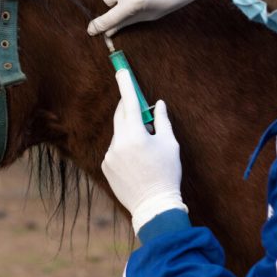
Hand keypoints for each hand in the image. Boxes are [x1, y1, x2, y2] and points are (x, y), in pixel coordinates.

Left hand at [101, 70, 187, 234]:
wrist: (153, 206)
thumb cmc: (166, 173)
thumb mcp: (170, 144)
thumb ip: (162, 121)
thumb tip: (158, 104)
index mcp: (136, 135)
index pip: (130, 103)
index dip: (126, 85)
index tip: (121, 71)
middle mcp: (119, 142)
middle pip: (121, 115)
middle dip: (128, 108)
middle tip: (139, 106)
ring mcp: (110, 155)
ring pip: (119, 134)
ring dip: (129, 132)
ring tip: (145, 148)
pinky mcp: (106, 165)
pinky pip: (115, 149)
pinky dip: (124, 147)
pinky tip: (136, 161)